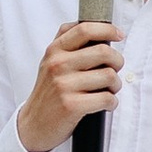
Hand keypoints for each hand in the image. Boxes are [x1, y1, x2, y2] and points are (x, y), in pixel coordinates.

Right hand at [14, 18, 123, 151]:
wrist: (33, 125)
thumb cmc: (48, 93)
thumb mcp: (50, 62)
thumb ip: (67, 42)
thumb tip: (96, 27)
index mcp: (54, 51)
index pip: (85, 29)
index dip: (107, 29)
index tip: (118, 35)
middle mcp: (58, 65)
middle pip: (104, 52)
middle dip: (118, 61)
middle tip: (115, 69)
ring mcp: (64, 85)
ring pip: (109, 76)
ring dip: (116, 85)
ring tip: (108, 90)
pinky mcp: (72, 105)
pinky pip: (107, 98)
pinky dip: (111, 103)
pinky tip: (105, 104)